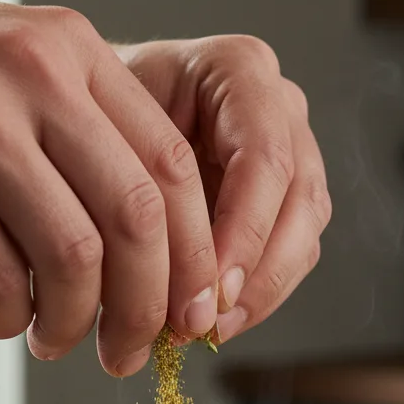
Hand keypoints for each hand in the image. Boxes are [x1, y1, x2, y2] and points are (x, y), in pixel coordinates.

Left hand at [117, 36, 331, 342]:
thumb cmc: (99, 120)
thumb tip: (160, 289)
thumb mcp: (107, 137)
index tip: (213, 289)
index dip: (244, 231)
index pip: (264, 157)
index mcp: (239, 72)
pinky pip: (291, 260)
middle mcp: (279, 108)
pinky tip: (216, 324)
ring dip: (260, 295)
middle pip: (299, 200)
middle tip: (209, 320)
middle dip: (257, 272)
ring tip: (208, 331)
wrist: (99, 119)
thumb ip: (141, 195)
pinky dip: (255, 299)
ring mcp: (293, 156)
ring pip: (304, 236)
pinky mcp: (289, 206)